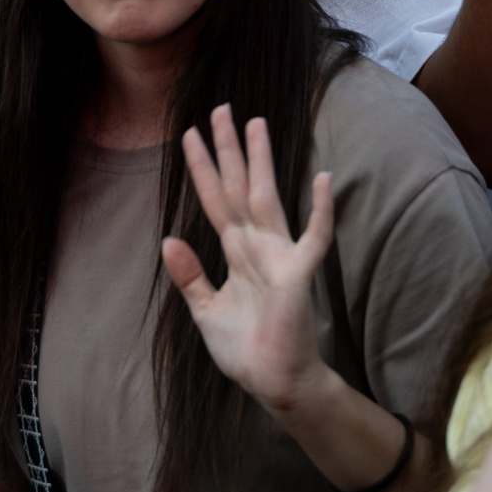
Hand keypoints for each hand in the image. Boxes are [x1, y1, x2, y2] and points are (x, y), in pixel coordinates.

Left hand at [160, 107, 336, 414]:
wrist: (274, 383)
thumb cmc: (247, 348)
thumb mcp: (206, 311)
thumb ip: (190, 276)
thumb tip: (168, 240)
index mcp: (237, 252)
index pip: (216, 201)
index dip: (203, 169)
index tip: (190, 135)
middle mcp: (259, 246)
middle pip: (239, 187)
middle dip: (229, 149)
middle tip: (221, 108)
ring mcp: (280, 256)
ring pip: (267, 198)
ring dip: (261, 162)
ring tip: (255, 123)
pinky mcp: (298, 275)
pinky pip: (314, 238)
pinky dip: (321, 210)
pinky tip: (323, 179)